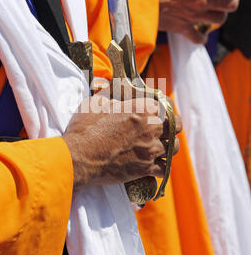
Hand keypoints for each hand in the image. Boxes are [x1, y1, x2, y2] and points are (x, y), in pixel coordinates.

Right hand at [63, 94, 181, 188]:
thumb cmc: (85, 127)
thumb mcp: (97, 102)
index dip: (164, 105)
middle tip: (167, 126)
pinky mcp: (145, 169)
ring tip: (162, 146)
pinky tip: (157, 165)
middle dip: (173, 124)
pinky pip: (164, 169)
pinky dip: (162, 166)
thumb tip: (119, 85)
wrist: (79, 157)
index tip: (161, 108)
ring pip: (173, 148)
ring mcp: (150, 150)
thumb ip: (113, 92)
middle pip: (176, 125)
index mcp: (142, 109)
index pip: (165, 104)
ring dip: (169, 146)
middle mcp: (151, 128)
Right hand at [145, 0, 248, 42]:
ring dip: (220, 14)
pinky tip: (199, 31)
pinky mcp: (182, 28)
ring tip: (215, 9)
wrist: (137, 3)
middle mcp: (202, 1)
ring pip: (219, 20)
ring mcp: (193, 16)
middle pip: (231, 3)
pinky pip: (198, 37)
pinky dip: (201, 36)